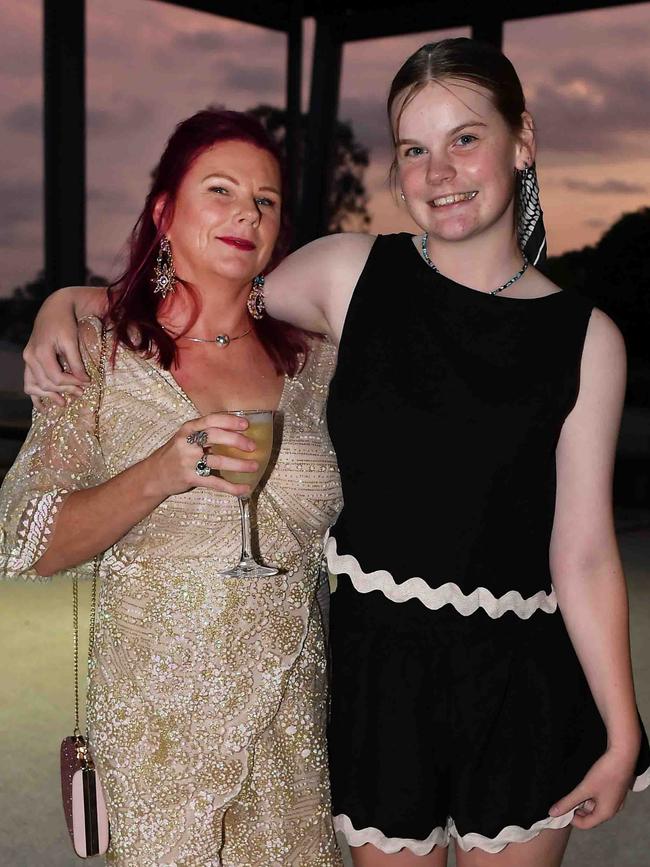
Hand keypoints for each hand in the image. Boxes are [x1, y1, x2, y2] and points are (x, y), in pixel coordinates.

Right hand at [23, 286, 101, 409]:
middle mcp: (30, 357)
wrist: (54, 308)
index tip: (86, 384)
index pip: (55, 378)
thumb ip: (76, 362)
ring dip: (49, 396)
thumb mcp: (71, 341)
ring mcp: (27, 360)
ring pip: (34, 385)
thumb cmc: (64, 322)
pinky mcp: (29, 360)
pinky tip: (44, 407)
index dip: (71, 384)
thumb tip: (84, 382)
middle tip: (81, 393)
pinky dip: (35, 395)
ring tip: (64, 403)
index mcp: (40, 352)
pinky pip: (28, 382)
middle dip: (64, 390)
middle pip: (46, 383)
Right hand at [145, 413, 258, 498]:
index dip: (229, 421)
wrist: (153, 475)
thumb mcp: (185, 437)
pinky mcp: (190, 478)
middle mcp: (187, 443)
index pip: (210, 420)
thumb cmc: (175, 454)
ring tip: (254, 466)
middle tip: (252, 446)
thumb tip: (237, 431)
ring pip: (217, 461)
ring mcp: (188, 461)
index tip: (246, 424)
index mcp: (188, 429)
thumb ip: (205, 433)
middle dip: (236, 440)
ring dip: (239, 464)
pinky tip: (245, 488)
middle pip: (214, 437)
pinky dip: (231, 487)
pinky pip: (215, 483)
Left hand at [548, 747, 637, 828]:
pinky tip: (585, 783)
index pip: (586, 824)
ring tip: (575, 789)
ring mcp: (614, 800)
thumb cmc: (605, 774)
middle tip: (566, 797)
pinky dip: (590, 794)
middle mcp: (612, 810)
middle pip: (591, 815)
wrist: (623, 756)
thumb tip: (552, 813)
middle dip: (577, 809)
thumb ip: (568, 801)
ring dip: (583, 800)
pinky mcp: (614, 790)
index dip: (572, 819)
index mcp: (605, 813)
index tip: (561, 808)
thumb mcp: (584, 788)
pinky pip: (600, 797)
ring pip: (595, 805)